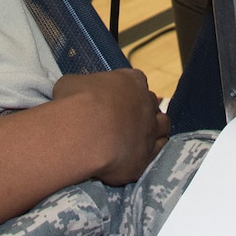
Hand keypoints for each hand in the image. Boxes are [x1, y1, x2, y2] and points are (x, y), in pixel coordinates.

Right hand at [51, 70, 168, 185]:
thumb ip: (82, 86)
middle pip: (151, 103)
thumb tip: (77, 92)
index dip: (128, 91)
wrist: (83, 133)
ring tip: (137, 138)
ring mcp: (150, 129)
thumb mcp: (71, 83)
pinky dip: (150, 152)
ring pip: (163, 126)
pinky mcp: (147, 155)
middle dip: (141, 110)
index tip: (117, 99)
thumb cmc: (76, 102)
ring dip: (154, 130)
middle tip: (124, 121)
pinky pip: (158, 152)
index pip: (137, 81)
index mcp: (130, 80)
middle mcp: (146, 102)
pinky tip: (137, 155)